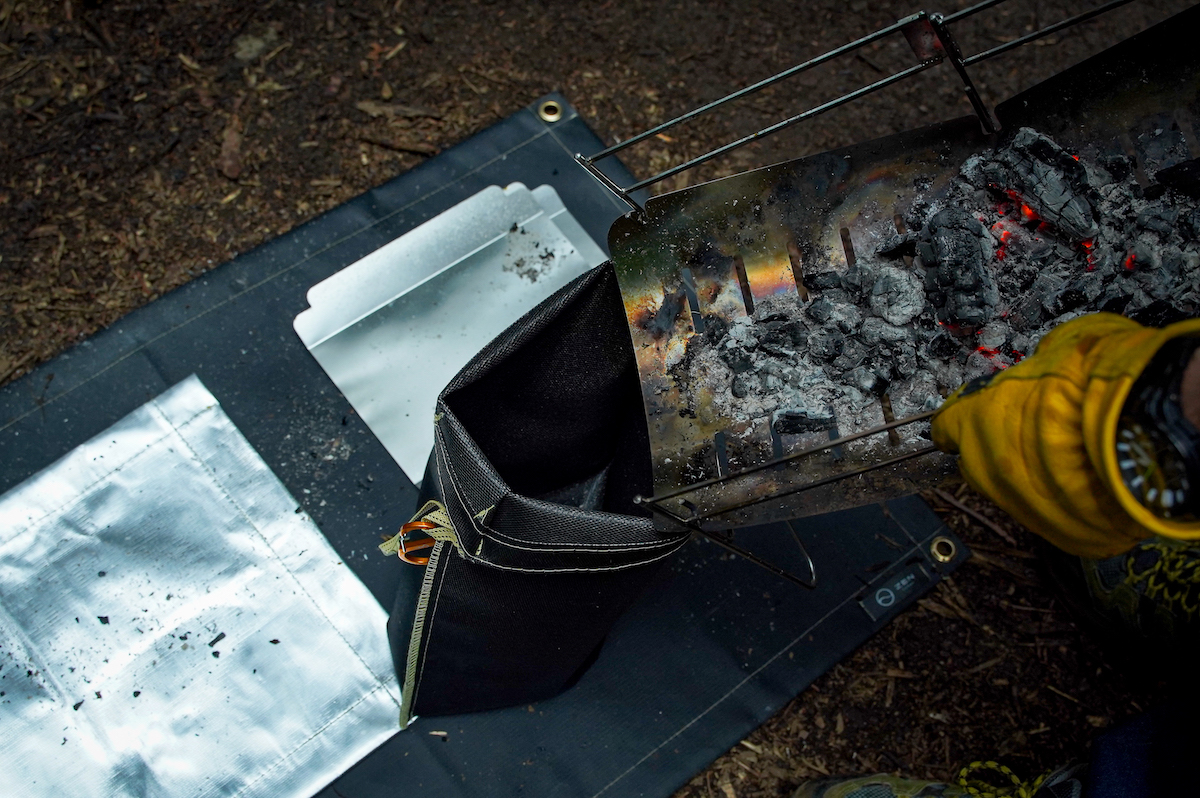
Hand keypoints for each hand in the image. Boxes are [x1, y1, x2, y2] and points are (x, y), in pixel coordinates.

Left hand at [931, 312, 1199, 557]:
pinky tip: (1090, 480)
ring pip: (1014, 489)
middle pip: (979, 459)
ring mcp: (1019, 505)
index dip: (967, 414)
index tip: (982, 409)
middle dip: (1001, 444)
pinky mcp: (1060, 534)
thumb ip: (1037, 363)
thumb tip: (1045, 360)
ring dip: (1033, 475)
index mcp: (975, 421)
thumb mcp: (1060, 347)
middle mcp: (987, 468)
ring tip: (1070, 455)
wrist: (1142, 430)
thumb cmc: (1098, 384)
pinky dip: (1066, 499)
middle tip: (1039, 428)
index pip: (948, 423)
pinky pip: (1054, 514)